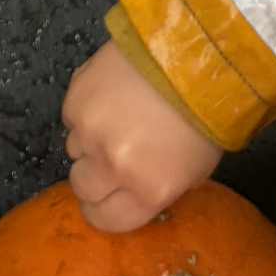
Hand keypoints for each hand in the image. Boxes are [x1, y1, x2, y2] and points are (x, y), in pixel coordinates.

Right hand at [61, 40, 221, 232]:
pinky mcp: (76, 97)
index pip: (105, 220)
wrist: (191, 54)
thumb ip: (159, 190)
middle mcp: (113, 166)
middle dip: (93, 178)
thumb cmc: (203, 115)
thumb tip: (136, 195)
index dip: (103, 212)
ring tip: (116, 119)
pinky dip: (85, 112)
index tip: (106, 202)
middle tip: (108, 160)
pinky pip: (71, 117)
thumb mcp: (195, 171)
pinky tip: (109, 97)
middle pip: (82, 187)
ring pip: (74, 150)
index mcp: (148, 190)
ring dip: (90, 141)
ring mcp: (90, 130)